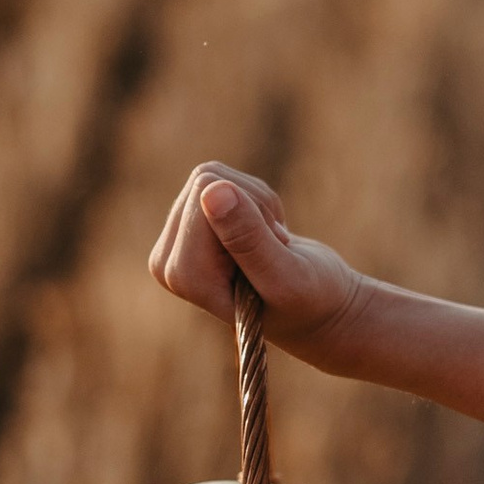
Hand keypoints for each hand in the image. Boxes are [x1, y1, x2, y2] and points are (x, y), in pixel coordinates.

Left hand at [147, 162, 365, 363]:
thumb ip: (249, 239)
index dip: (252, 211)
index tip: (272, 252)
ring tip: (271, 242)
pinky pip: (217, 177)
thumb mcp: (286, 275)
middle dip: (254, 204)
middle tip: (274, 246)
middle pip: (205, 181)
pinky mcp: (188, 225)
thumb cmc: (308, 301)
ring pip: (211, 175)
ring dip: (256, 201)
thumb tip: (211, 191)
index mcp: (185, 276)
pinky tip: (264, 234)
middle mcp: (169, 260)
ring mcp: (176, 243)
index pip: (205, 194)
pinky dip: (254, 199)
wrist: (314, 308)